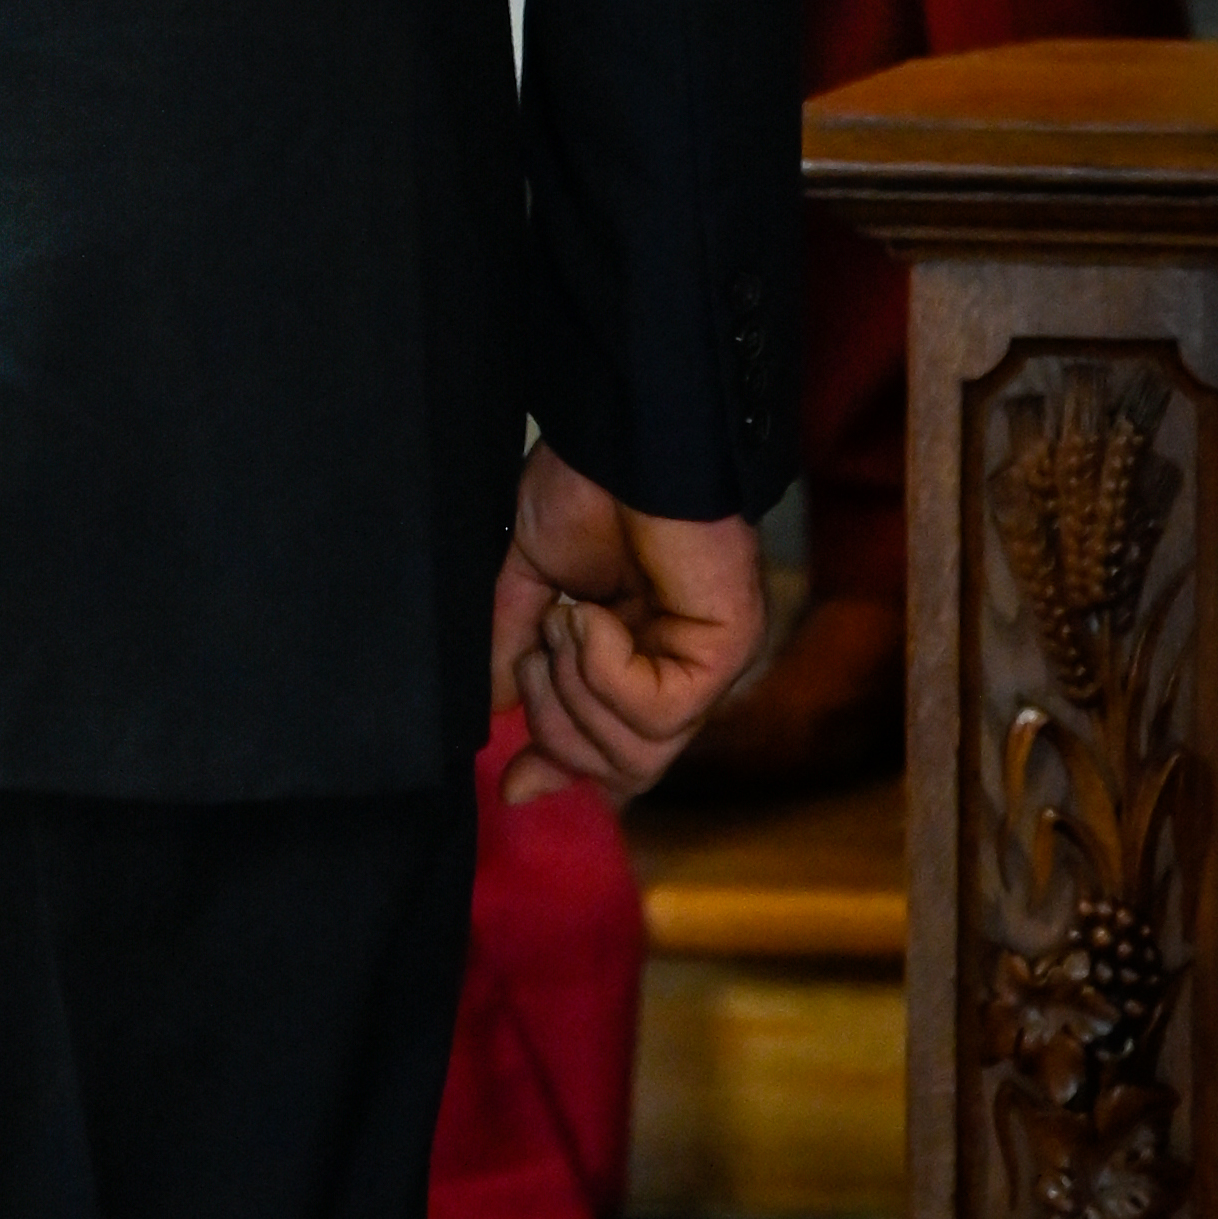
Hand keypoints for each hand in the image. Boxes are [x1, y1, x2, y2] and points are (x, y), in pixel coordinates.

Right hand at [491, 448, 771, 797]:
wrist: (621, 436)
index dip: (562, 773)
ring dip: (575, 691)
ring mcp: (706, 668)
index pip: (612, 755)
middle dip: (557, 728)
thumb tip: (491, 719)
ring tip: (563, 619)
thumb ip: (513, 654)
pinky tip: (590, 615)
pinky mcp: (726, 654)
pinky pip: (657, 713)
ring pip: (638, 755)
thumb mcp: (530, 583)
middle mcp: (679, 672)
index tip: (511, 781)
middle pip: (622, 770)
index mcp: (637, 658)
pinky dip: (604, 670)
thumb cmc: (585, 489)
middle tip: (533, 655)